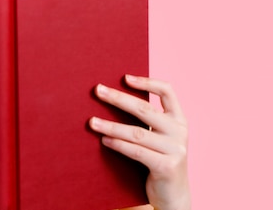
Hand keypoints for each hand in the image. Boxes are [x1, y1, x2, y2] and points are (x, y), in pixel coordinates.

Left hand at [89, 75, 189, 209]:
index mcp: (179, 119)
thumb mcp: (159, 137)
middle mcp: (180, 131)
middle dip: (118, 98)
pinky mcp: (167, 166)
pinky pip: (137, 151)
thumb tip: (113, 97)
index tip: (125, 77)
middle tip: (98, 90)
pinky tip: (104, 140)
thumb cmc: (159, 160)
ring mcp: (175, 149)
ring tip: (92, 121)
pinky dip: (119, 144)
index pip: (167, 91)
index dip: (146, 82)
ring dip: (111, 125)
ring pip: (137, 132)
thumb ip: (148, 121)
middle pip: (144, 109)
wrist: (173, 195)